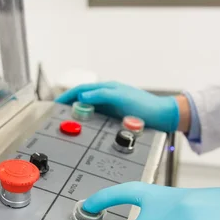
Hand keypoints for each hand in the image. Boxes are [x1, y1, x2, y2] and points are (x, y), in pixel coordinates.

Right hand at [55, 82, 179, 132]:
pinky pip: (98, 119)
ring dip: (79, 116)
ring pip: (90, 110)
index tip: (56, 105)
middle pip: (84, 100)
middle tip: (58, 117)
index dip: (68, 96)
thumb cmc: (143, 105)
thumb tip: (82, 96)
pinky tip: (85, 131)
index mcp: (107, 88)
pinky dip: (89, 123)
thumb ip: (101, 95)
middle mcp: (108, 96)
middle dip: (70, 106)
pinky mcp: (116, 118)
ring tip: (68, 125)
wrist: (162, 117)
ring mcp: (112, 107)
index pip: (82, 89)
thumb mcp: (120, 97)